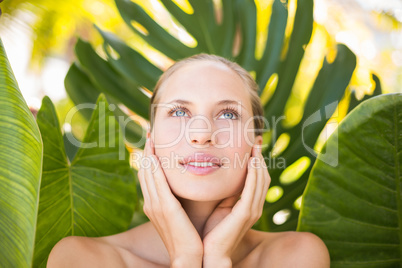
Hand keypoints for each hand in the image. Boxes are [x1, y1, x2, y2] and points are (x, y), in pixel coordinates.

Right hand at [138, 136, 202, 266]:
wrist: (188, 257)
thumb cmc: (189, 236)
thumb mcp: (182, 214)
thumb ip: (181, 199)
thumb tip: (190, 185)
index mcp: (155, 204)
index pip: (148, 176)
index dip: (149, 158)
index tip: (153, 142)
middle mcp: (150, 202)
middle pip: (144, 171)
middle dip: (146, 151)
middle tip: (150, 133)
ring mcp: (155, 204)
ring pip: (147, 173)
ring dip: (148, 153)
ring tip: (151, 137)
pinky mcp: (164, 207)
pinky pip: (155, 181)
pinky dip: (153, 166)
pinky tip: (154, 153)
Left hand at [202, 144, 270, 266]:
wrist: (210, 253)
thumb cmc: (213, 231)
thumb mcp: (221, 207)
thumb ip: (228, 194)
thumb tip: (226, 178)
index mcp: (250, 206)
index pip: (258, 179)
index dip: (257, 162)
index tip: (252, 145)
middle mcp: (255, 207)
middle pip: (263, 177)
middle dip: (260, 158)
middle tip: (256, 140)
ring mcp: (252, 211)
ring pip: (260, 180)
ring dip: (258, 161)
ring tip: (254, 145)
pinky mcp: (246, 214)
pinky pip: (252, 189)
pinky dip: (254, 174)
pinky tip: (251, 160)